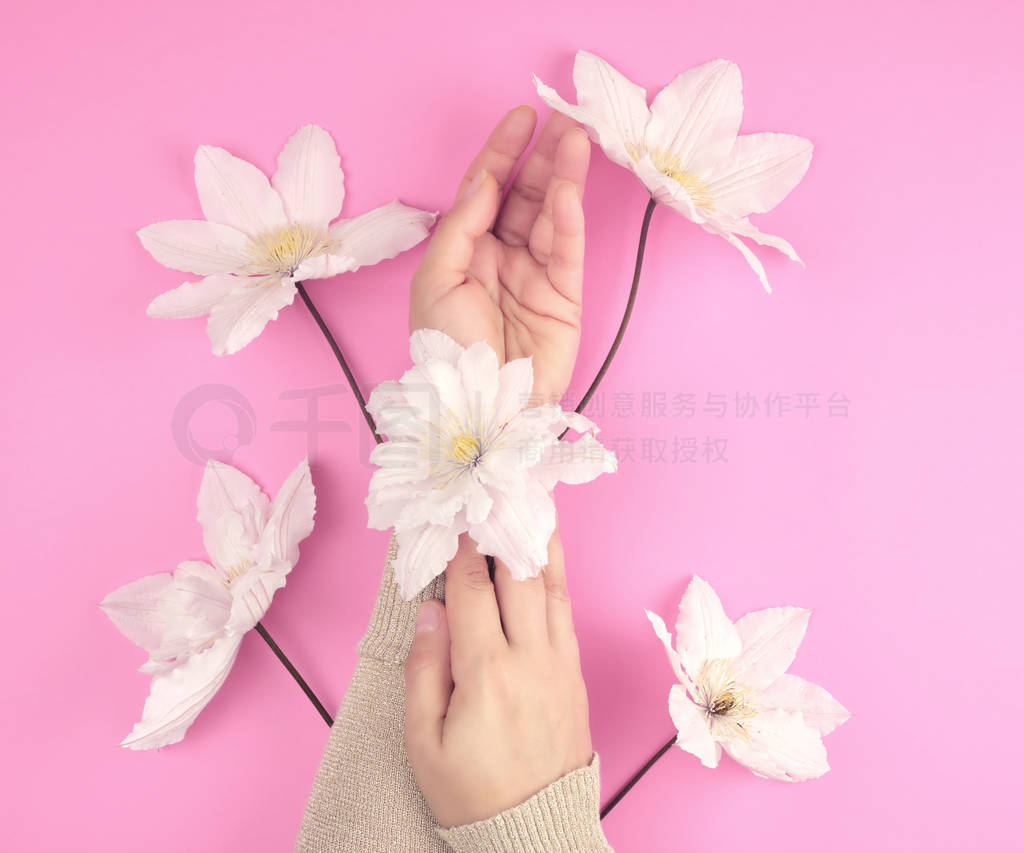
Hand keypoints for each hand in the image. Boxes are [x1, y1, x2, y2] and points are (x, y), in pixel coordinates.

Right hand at [403, 531, 592, 827]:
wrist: (532, 832)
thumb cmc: (469, 790)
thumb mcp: (424, 742)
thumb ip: (426, 669)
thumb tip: (431, 610)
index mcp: (487, 673)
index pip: (473, 590)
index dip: (461, 549)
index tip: (454, 517)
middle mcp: (529, 658)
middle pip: (518, 576)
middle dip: (502, 530)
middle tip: (494, 493)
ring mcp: (559, 663)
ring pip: (552, 587)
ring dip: (540, 542)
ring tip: (533, 503)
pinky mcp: (574, 674)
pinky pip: (566, 612)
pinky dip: (558, 576)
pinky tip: (549, 556)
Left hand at [410, 105, 590, 402]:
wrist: (480, 409)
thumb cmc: (446, 350)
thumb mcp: (435, 282)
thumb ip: (460, 227)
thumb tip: (484, 180)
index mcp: (464, 251)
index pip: (485, 191)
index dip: (502, 153)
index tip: (521, 117)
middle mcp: (500, 256)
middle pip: (524, 195)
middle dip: (542, 155)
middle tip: (564, 117)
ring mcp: (534, 275)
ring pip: (551, 215)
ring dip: (563, 176)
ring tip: (577, 138)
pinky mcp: (564, 295)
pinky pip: (567, 249)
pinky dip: (570, 218)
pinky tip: (571, 188)